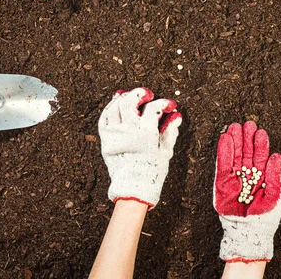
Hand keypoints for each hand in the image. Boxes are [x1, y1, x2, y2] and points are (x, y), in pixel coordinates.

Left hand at [98, 87, 181, 208]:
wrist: (133, 187)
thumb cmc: (151, 170)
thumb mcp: (165, 151)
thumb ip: (170, 131)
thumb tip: (175, 116)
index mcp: (145, 134)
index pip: (154, 108)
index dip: (164, 103)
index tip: (169, 104)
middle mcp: (128, 131)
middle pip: (129, 101)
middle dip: (139, 94)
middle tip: (147, 94)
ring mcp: (114, 135)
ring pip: (115, 107)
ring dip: (124, 98)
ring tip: (130, 96)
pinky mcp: (106, 140)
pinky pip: (104, 119)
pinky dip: (110, 109)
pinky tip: (116, 105)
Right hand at [214, 121, 280, 262]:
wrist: (248, 232)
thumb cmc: (265, 217)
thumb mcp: (275, 196)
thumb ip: (275, 176)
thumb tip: (277, 155)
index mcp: (262, 176)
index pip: (260, 156)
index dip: (260, 144)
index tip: (260, 132)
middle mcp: (247, 174)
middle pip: (246, 152)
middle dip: (246, 138)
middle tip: (247, 124)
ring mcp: (234, 177)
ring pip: (234, 155)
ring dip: (234, 140)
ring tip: (235, 126)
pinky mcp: (221, 182)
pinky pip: (222, 164)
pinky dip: (223, 151)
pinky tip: (225, 138)